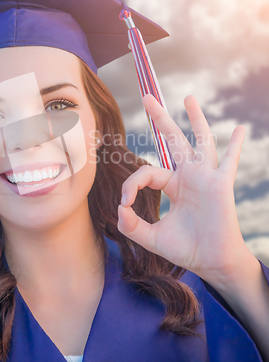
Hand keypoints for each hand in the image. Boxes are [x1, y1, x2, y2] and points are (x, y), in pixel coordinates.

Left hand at [118, 94, 251, 286]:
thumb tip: (119, 210)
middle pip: (172, 141)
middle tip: (147, 98)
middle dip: (160, 119)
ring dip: (195, 119)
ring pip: (200, 141)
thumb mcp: (152, 238)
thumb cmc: (187, 249)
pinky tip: (241, 129)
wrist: (211, 263)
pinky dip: (236, 145)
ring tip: (188, 98)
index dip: (131, 184)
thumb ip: (132, 226)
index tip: (125, 204)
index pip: (147, 172)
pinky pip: (230, 161)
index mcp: (173, 185)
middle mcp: (189, 176)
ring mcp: (206, 178)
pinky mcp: (221, 185)